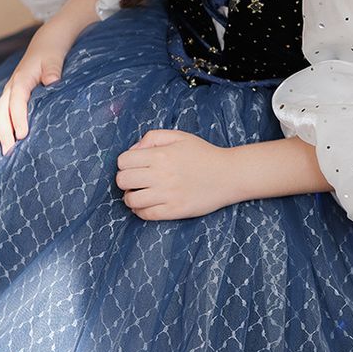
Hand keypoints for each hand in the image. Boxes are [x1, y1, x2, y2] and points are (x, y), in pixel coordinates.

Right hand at [0, 23, 71, 157]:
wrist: (45, 43)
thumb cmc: (52, 52)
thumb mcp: (55, 58)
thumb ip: (53, 70)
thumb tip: (52, 82)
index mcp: (22, 79)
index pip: (17, 101)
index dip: (18, 118)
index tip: (22, 135)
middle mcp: (10, 87)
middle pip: (0, 111)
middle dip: (2, 132)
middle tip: (8, 152)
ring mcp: (7, 93)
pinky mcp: (8, 98)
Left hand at [116, 129, 233, 219]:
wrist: (229, 175)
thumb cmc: (204, 154)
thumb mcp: (179, 136)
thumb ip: (153, 137)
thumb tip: (134, 150)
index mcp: (161, 155)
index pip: (123, 161)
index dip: (125, 163)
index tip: (134, 166)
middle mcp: (161, 175)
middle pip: (123, 181)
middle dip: (125, 180)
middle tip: (135, 181)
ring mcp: (168, 194)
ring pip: (131, 200)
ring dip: (131, 197)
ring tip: (140, 194)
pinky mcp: (175, 210)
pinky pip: (146, 215)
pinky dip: (140, 211)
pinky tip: (147, 205)